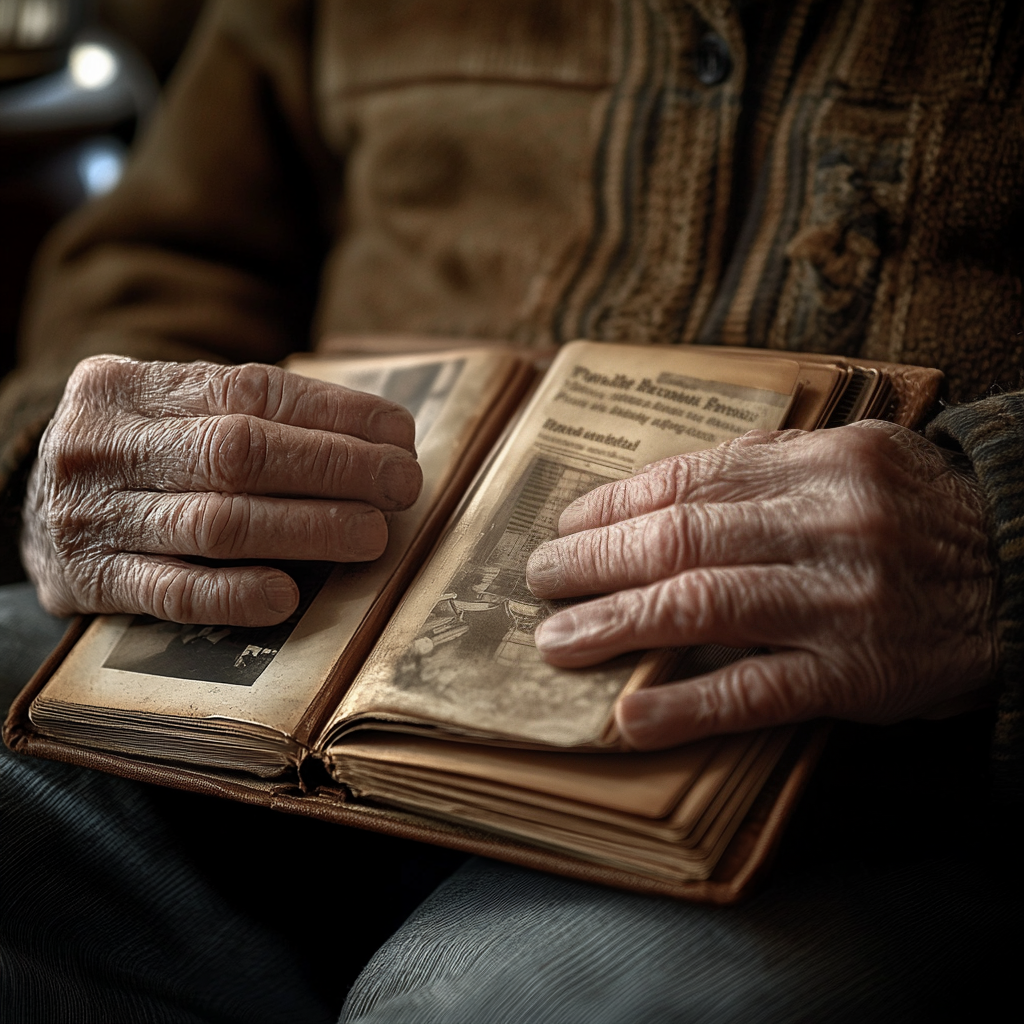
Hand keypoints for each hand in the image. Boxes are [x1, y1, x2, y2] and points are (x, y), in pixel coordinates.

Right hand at [22, 356, 421, 625]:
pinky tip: (291, 595)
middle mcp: (106, 443)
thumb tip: (374, 440)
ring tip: (372, 535)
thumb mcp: (167, 412)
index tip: (398, 434)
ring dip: (308, 529)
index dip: (335, 413)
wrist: (28, 509)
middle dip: (336, 468)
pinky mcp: (93, 581)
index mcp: (131, 385)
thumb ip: (245, 415)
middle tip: (401, 486)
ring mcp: (95, 515)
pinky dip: (237, 595)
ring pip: (217, 522)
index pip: (251, 390)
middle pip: (240, 452)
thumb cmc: (136, 458)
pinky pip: (174, 592)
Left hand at [526, 423, 997, 749]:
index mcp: (822, 463)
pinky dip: (686, 704)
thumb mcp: (859, 460)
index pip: (690, 480)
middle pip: (681, 539)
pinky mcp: (857, 676)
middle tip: (540, 580)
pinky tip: (630, 715)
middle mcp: (828, 525)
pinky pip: (756, 690)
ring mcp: (840, 602)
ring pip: (702, 606)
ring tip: (557, 640)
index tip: (566, 524)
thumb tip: (669, 482)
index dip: (615, 505)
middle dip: (596, 561)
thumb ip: (770, 465)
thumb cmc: (922, 516)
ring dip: (616, 624)